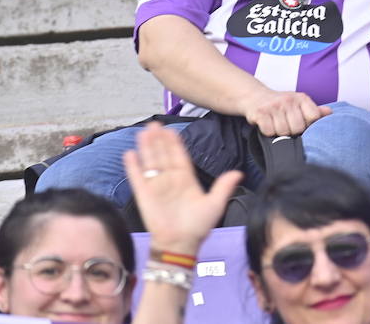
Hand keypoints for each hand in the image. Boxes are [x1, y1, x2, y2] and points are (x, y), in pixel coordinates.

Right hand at [123, 123, 242, 255]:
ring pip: (150, 162)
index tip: (170, 130)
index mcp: (187, 179)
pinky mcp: (144, 196)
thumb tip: (239, 173)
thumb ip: (224, 186)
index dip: (174, 143)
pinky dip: (133, 167)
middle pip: (163, 155)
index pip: (179, 156)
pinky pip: (137, 178)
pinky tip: (130, 154)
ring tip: (142, 132)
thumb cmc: (198, 227)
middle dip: (158, 140)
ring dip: (146, 148)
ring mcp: (157, 187)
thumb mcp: (215, 204)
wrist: (180, 244)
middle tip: (153, 124)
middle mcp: (170, 180)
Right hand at [242, 89, 330, 136]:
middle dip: (293, 132)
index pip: (313, 117)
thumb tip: (330, 113)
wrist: (255, 96)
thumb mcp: (300, 104)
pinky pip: (269, 132)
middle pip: (298, 128)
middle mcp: (288, 100)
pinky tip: (267, 125)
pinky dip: (268, 132)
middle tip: (287, 126)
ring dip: (279, 133)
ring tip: (276, 125)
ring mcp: (274, 106)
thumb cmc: (282, 104)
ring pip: (283, 132)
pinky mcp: (260, 113)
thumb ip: (314, 110)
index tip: (302, 124)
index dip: (309, 125)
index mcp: (301, 98)